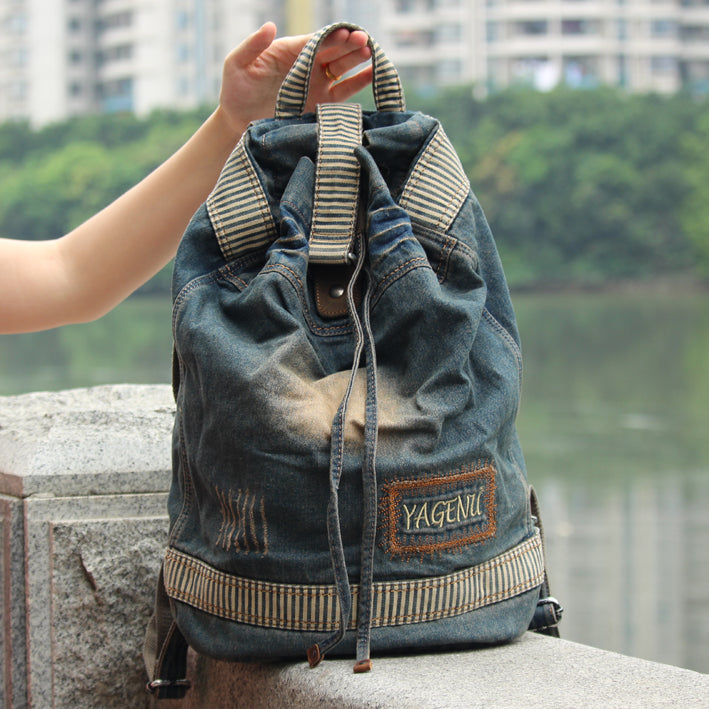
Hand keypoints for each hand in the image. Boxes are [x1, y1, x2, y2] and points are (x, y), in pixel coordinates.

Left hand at [217, 23, 372, 134]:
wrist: (239, 124)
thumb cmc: (235, 91)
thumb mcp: (236, 65)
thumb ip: (252, 45)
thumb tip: (269, 26)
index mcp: (288, 51)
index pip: (315, 40)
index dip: (331, 36)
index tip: (347, 33)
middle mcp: (305, 65)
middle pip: (332, 51)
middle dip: (349, 45)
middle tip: (364, 42)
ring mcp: (315, 84)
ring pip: (341, 68)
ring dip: (357, 60)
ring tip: (371, 54)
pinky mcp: (321, 103)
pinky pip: (344, 91)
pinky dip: (358, 82)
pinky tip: (373, 74)